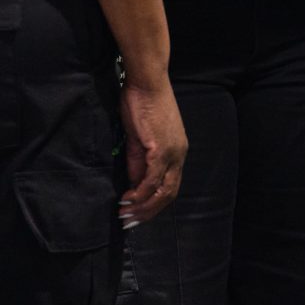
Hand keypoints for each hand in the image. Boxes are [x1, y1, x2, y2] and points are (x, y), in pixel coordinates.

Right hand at [118, 76, 187, 224]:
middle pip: (169, 194)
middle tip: (130, 221)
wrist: (147, 82)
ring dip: (143, 207)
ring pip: (162, 191)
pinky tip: (127, 199)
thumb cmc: (143, 104)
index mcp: (178, 152)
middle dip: (149, 212)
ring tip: (125, 214)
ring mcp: (172, 153)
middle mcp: (179, 155)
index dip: (154, 204)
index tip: (137, 214)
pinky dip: (140, 193)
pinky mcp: (161, 149)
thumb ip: (138, 161)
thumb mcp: (140, 138)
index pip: (170, 187)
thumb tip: (134, 184)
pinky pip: (152, 179)